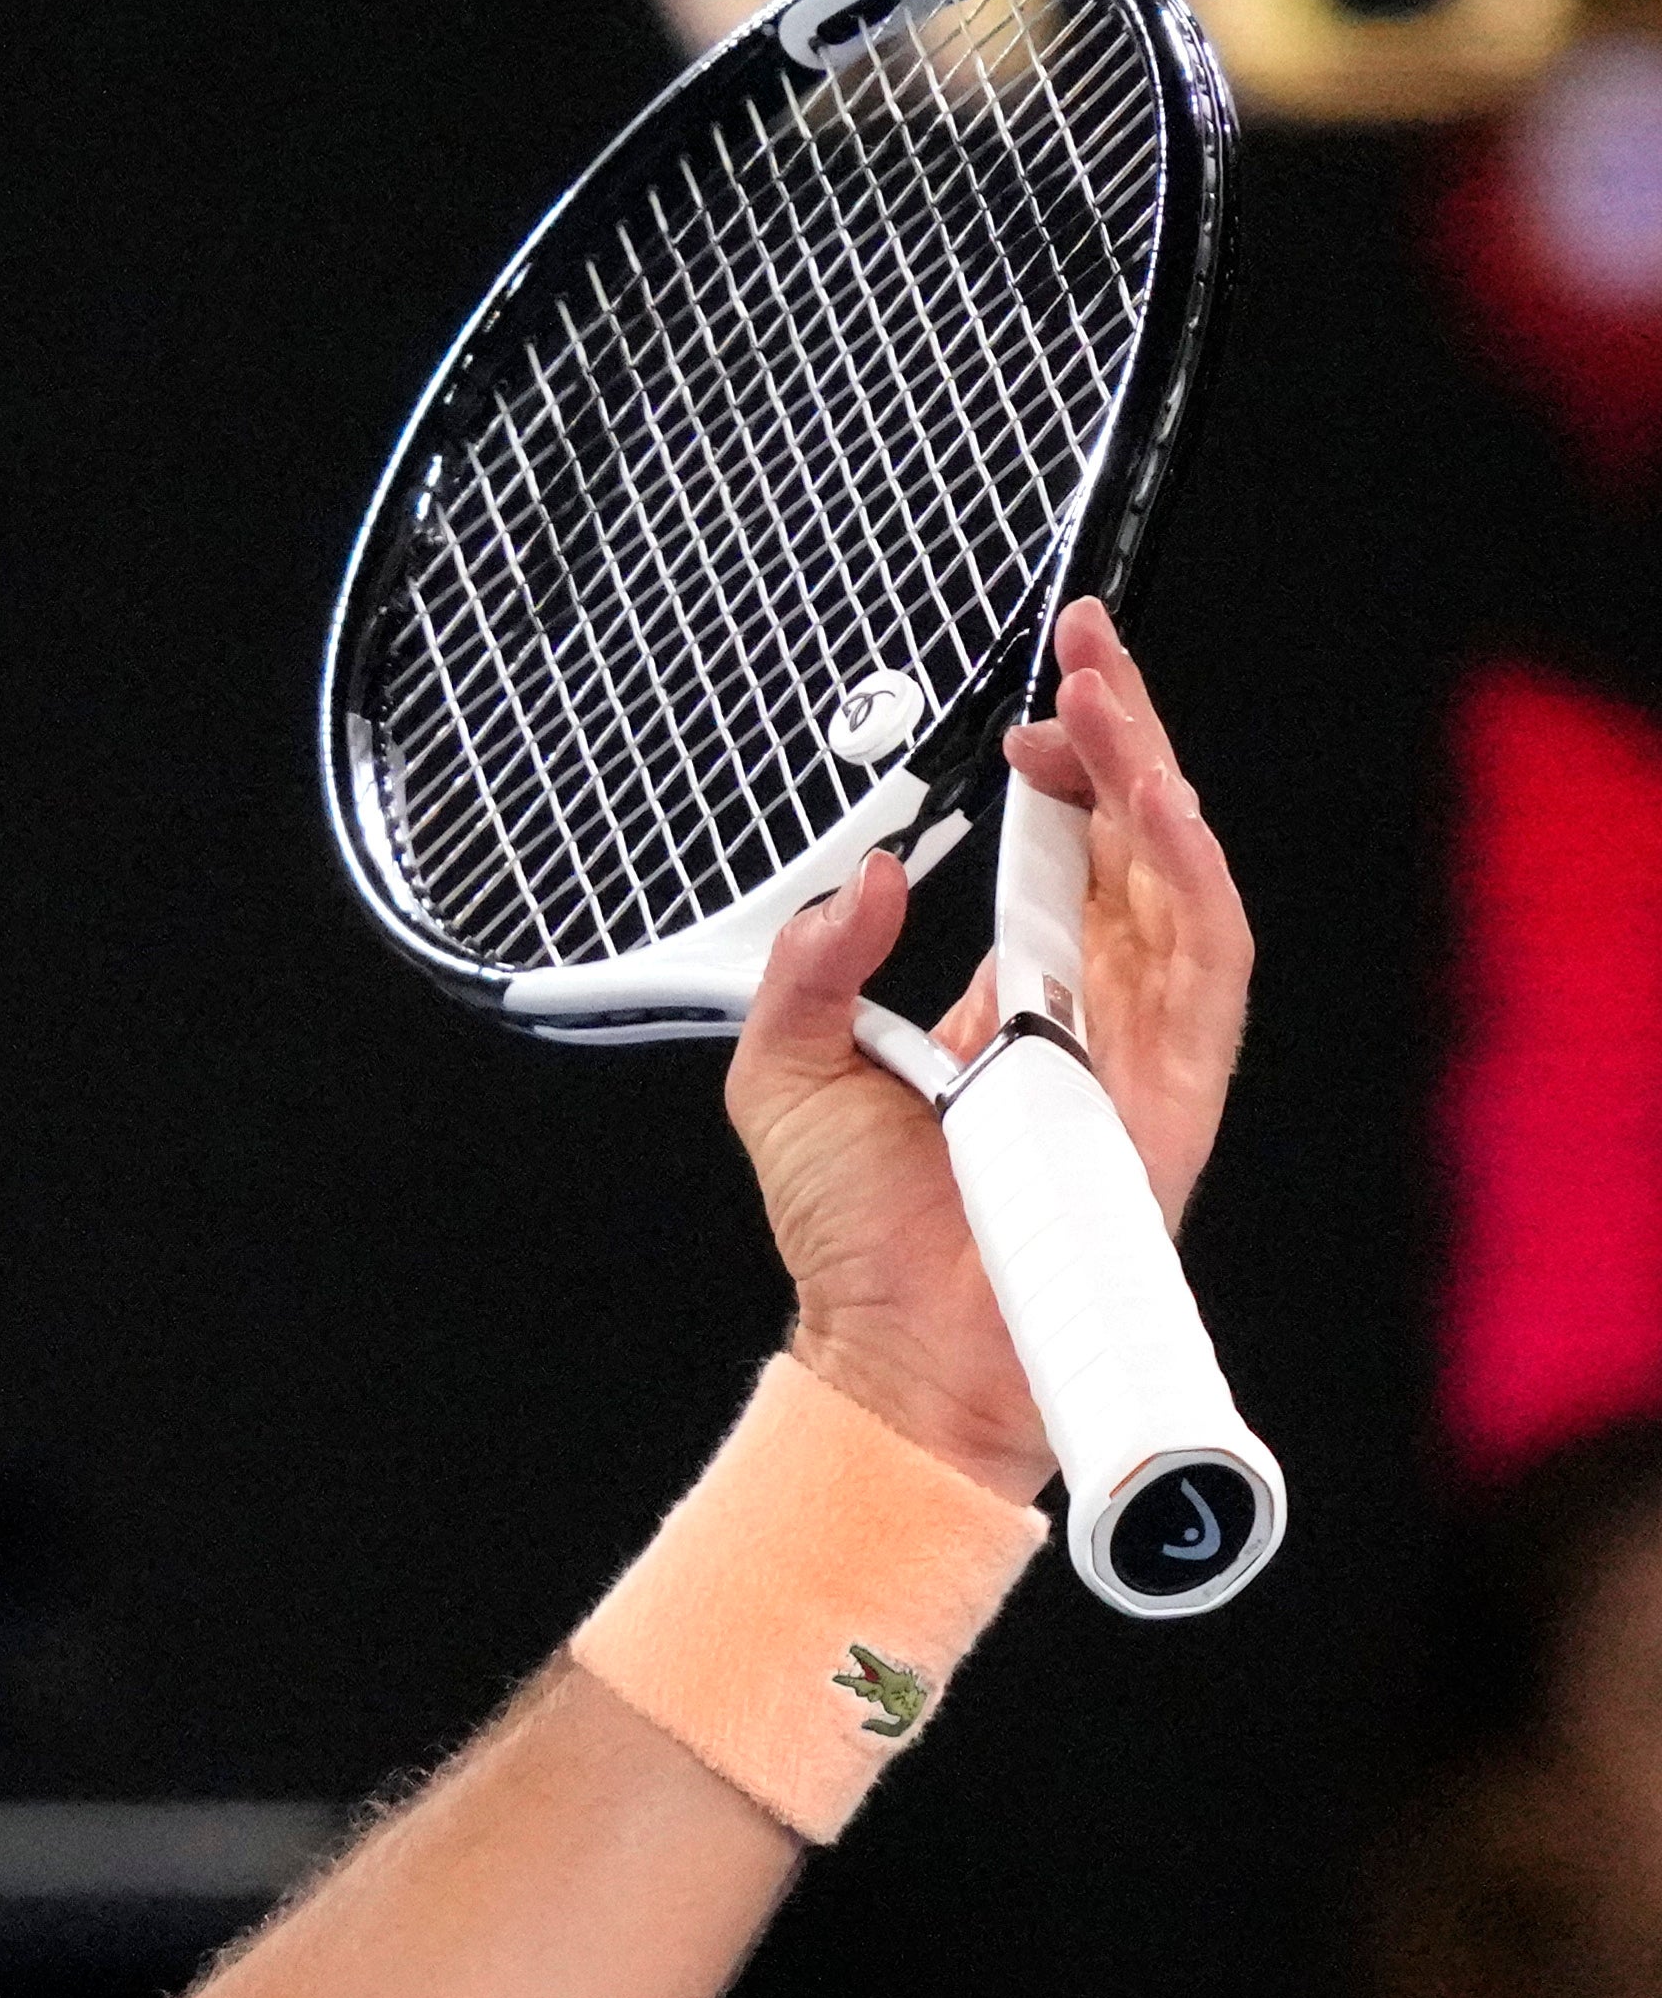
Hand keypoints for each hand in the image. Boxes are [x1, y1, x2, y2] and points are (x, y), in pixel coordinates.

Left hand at [720, 599, 1252, 1498]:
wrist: (891, 1351)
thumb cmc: (853, 1237)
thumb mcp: (785, 1069)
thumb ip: (812, 965)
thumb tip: (864, 876)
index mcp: (1018, 1003)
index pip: (1067, 856)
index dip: (1064, 772)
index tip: (1029, 705)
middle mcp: (1094, 1014)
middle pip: (1133, 844)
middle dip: (1121, 736)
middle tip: (1087, 646)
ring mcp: (1144, 1050)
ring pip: (1180, 881)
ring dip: (1154, 779)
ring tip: (1108, 698)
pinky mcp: (1178, 1092)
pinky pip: (1210, 965)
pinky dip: (1189, 878)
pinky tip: (1155, 807)